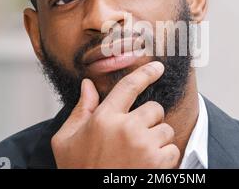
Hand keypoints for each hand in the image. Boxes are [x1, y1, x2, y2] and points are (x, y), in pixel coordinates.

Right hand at [51, 61, 179, 168]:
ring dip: (157, 139)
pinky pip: (173, 150)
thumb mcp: (66, 140)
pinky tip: (147, 164)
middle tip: (136, 134)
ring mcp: (144, 146)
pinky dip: (165, 157)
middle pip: (155, 108)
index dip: (146, 73)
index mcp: (104, 118)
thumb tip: (88, 85)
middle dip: (149, 119)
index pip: (129, 86)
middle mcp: (126, 129)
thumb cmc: (78, 171)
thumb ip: (80, 110)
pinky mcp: (157, 164)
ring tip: (139, 153)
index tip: (157, 68)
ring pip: (166, 129)